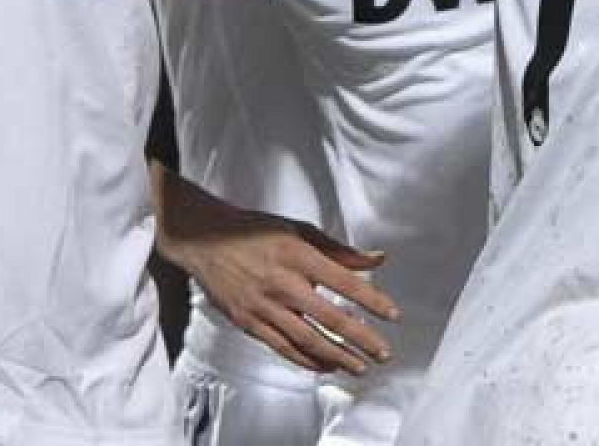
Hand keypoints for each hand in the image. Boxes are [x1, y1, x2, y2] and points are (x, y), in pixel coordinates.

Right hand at [154, 169, 398, 374]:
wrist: (205, 240)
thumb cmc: (256, 231)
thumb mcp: (301, 231)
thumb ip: (340, 250)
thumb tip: (378, 259)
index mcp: (298, 256)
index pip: (345, 282)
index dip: (372, 301)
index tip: (393, 315)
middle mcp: (282, 284)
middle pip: (330, 319)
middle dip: (361, 339)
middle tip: (384, 354)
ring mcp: (263, 307)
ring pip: (307, 340)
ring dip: (338, 357)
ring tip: (360, 366)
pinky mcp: (248, 322)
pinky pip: (283, 348)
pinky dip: (306, 360)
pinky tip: (326, 365)